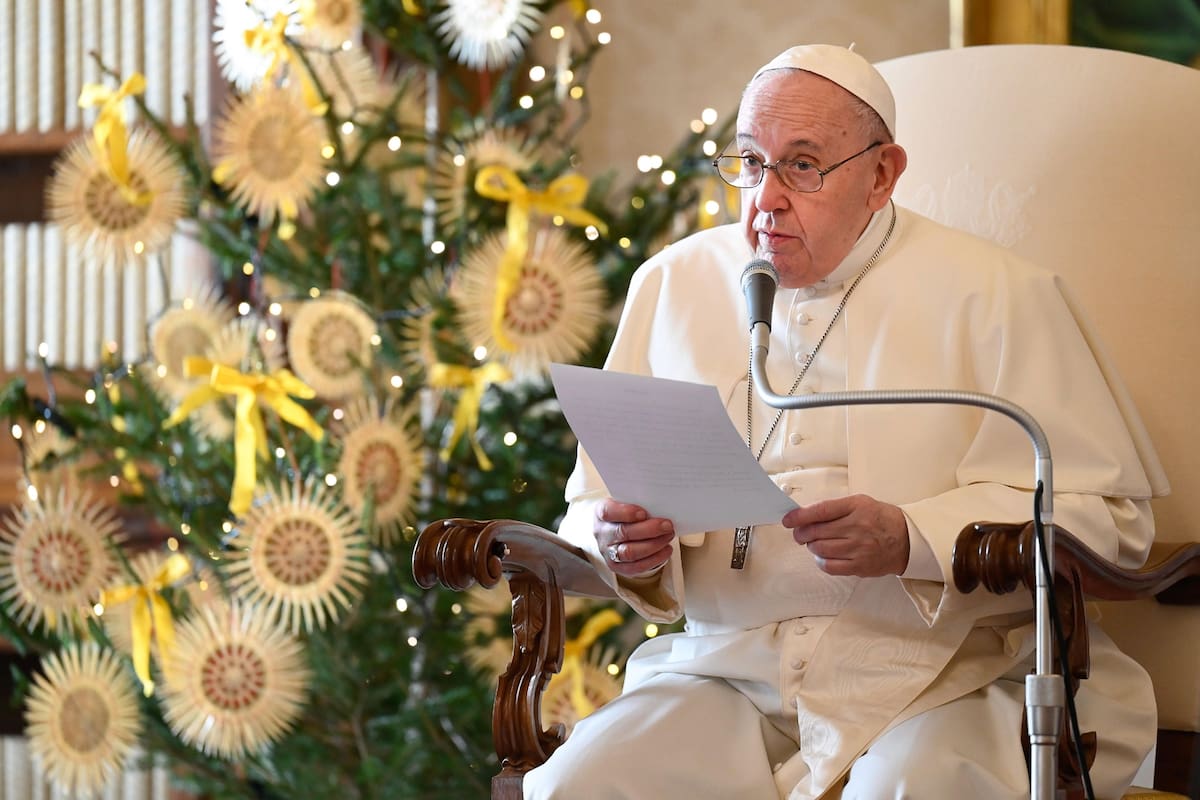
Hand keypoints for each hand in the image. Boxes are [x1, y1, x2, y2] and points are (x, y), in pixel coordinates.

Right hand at [595, 499, 674, 577]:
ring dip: (654, 545)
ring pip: (629, 552)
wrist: (612, 530)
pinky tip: (666, 549)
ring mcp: (608, 553)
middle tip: (667, 525)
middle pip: (623, 533)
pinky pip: (637, 567)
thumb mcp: (625, 502)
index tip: (643, 513)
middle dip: (648, 530)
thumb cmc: (623, 514)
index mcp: (601, 513)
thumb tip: (660, 506)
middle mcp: (602, 534)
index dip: (625, 513)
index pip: (608, 512)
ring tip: (668, 536)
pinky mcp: (618, 567)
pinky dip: (655, 559)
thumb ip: (638, 502)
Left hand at [783, 494, 908, 576]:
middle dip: (801, 533)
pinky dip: (821, 561)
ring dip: (811, 546)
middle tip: (799, 533)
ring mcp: (858, 548)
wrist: (906, 540)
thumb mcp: (860, 503)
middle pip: (816, 531)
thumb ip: (834, 508)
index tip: (788, 519)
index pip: (821, 511)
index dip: (799, 516)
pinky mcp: (859, 566)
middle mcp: (857, 527)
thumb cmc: (880, 519)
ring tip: (814, 542)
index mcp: (856, 507)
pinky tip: (823, 555)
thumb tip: (805, 515)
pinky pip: (829, 566)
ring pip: (820, 549)